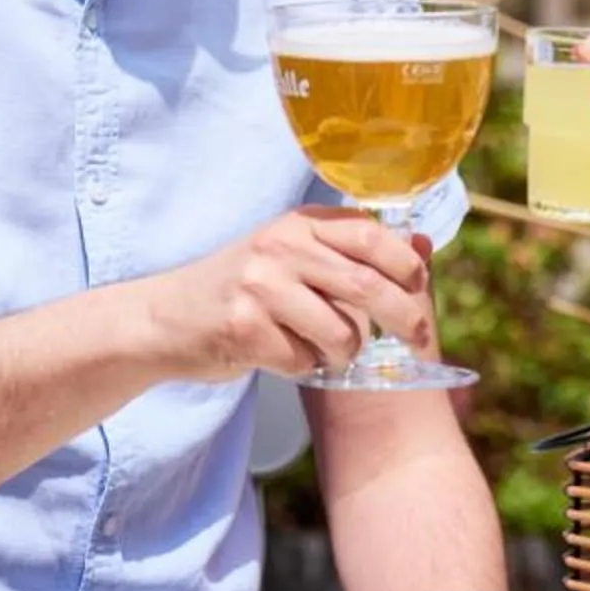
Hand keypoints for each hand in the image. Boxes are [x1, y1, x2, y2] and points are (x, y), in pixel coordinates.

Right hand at [144, 207, 434, 383]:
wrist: (166, 318)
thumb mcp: (292, 255)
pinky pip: (304, 360)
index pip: (370, 234)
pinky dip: (305, 366)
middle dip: (404, 317)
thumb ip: (350, 253)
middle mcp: (280, 246)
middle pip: (366, 285)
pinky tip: (283, 355)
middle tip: (419, 337)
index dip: (406, 263)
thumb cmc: (243, 289)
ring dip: (346, 353)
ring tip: (328, 351)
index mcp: (298, 224)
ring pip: (341, 332)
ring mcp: (259, 286)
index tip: (421, 288)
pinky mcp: (244, 328)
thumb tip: (424, 248)